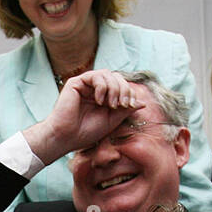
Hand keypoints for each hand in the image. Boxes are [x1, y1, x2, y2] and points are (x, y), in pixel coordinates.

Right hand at [23, 70, 144, 163]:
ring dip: (114, 88)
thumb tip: (143, 103)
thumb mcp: (112, 120)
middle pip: (116, 77)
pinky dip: (102, 87)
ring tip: (111, 104)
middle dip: (124, 90)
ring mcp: (85, 85)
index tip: (131, 106)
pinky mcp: (76, 83)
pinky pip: (95, 76)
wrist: (67, 137)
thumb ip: (126, 110)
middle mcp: (95, 88)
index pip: (121, 85)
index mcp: (104, 96)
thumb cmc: (87, 132)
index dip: (130, 92)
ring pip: (107, 74)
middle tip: (122, 105)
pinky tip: (99, 101)